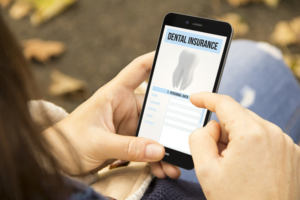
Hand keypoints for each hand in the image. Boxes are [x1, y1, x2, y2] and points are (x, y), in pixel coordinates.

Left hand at [45, 52, 179, 178]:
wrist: (57, 159)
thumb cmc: (69, 141)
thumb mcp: (97, 143)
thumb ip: (127, 147)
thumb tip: (158, 150)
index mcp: (114, 94)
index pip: (138, 69)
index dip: (156, 60)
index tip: (176, 56)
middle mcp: (124, 106)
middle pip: (156, 107)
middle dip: (170, 124)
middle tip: (184, 137)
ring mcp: (128, 125)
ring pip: (154, 131)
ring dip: (164, 148)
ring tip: (174, 165)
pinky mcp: (128, 140)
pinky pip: (148, 147)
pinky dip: (156, 158)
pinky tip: (162, 169)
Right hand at [189, 92, 299, 199]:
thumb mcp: (206, 170)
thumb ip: (199, 138)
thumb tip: (210, 127)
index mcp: (252, 134)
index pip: (224, 103)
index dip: (206, 99)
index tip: (196, 99)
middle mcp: (274, 134)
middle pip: (238, 117)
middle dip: (222, 130)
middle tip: (215, 156)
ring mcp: (286, 145)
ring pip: (251, 128)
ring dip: (237, 140)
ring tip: (234, 168)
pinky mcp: (293, 155)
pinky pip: (265, 139)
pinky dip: (252, 147)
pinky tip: (248, 170)